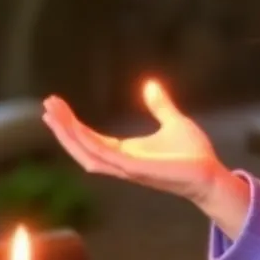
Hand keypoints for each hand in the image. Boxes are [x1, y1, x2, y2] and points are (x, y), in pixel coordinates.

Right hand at [42, 80, 223, 205]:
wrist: (212, 174)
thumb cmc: (194, 155)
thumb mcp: (173, 122)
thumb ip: (160, 105)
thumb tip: (150, 85)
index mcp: (125, 153)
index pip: (90, 139)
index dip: (72, 125)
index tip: (57, 106)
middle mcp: (121, 163)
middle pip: (81, 147)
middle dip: (63, 129)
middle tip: (47, 107)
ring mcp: (127, 169)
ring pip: (87, 153)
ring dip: (69, 135)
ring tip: (53, 114)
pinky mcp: (138, 170)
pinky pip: (107, 157)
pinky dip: (89, 144)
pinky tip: (77, 128)